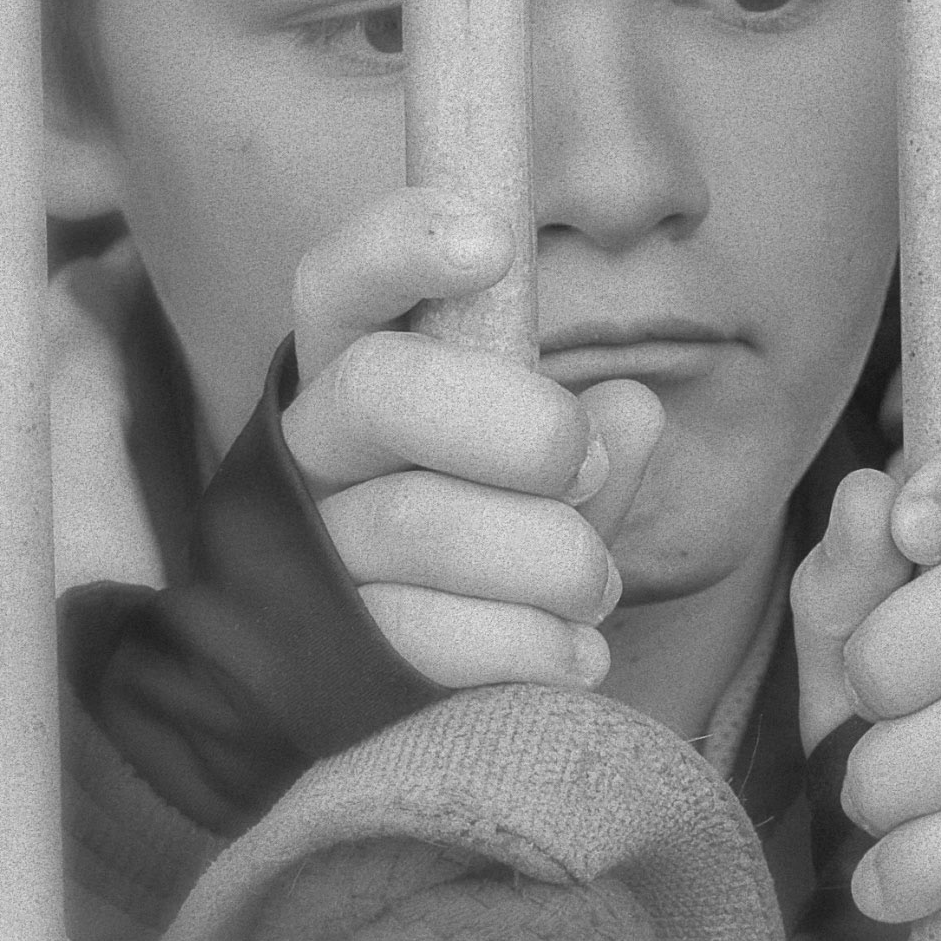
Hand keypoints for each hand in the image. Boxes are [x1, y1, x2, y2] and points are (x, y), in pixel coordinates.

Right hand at [279, 188, 664, 690]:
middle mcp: (313, 449)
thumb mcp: (546, 487)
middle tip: (584, 464)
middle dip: (513, 421)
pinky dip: (525, 643)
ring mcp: (307, 552)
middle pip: (379, 387)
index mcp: (360, 375)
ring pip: (415, 520)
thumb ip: (589, 446)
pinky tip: (579, 654)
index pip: (342, 284)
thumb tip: (633, 408)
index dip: (400, 246)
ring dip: (543, 553)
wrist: (421, 695)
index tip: (495, 245)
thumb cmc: (494, 552)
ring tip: (598, 585)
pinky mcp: (324, 655)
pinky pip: (420, 634)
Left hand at [790, 386, 940, 922]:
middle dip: (903, 645)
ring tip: (863, 785)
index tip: (911, 525)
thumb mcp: (853, 604)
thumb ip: (851, 558)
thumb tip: (868, 501)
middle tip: (863, 682)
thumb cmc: (900, 668)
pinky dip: (927, 856)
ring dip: (898, 765)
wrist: (937, 811)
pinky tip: (884, 873)